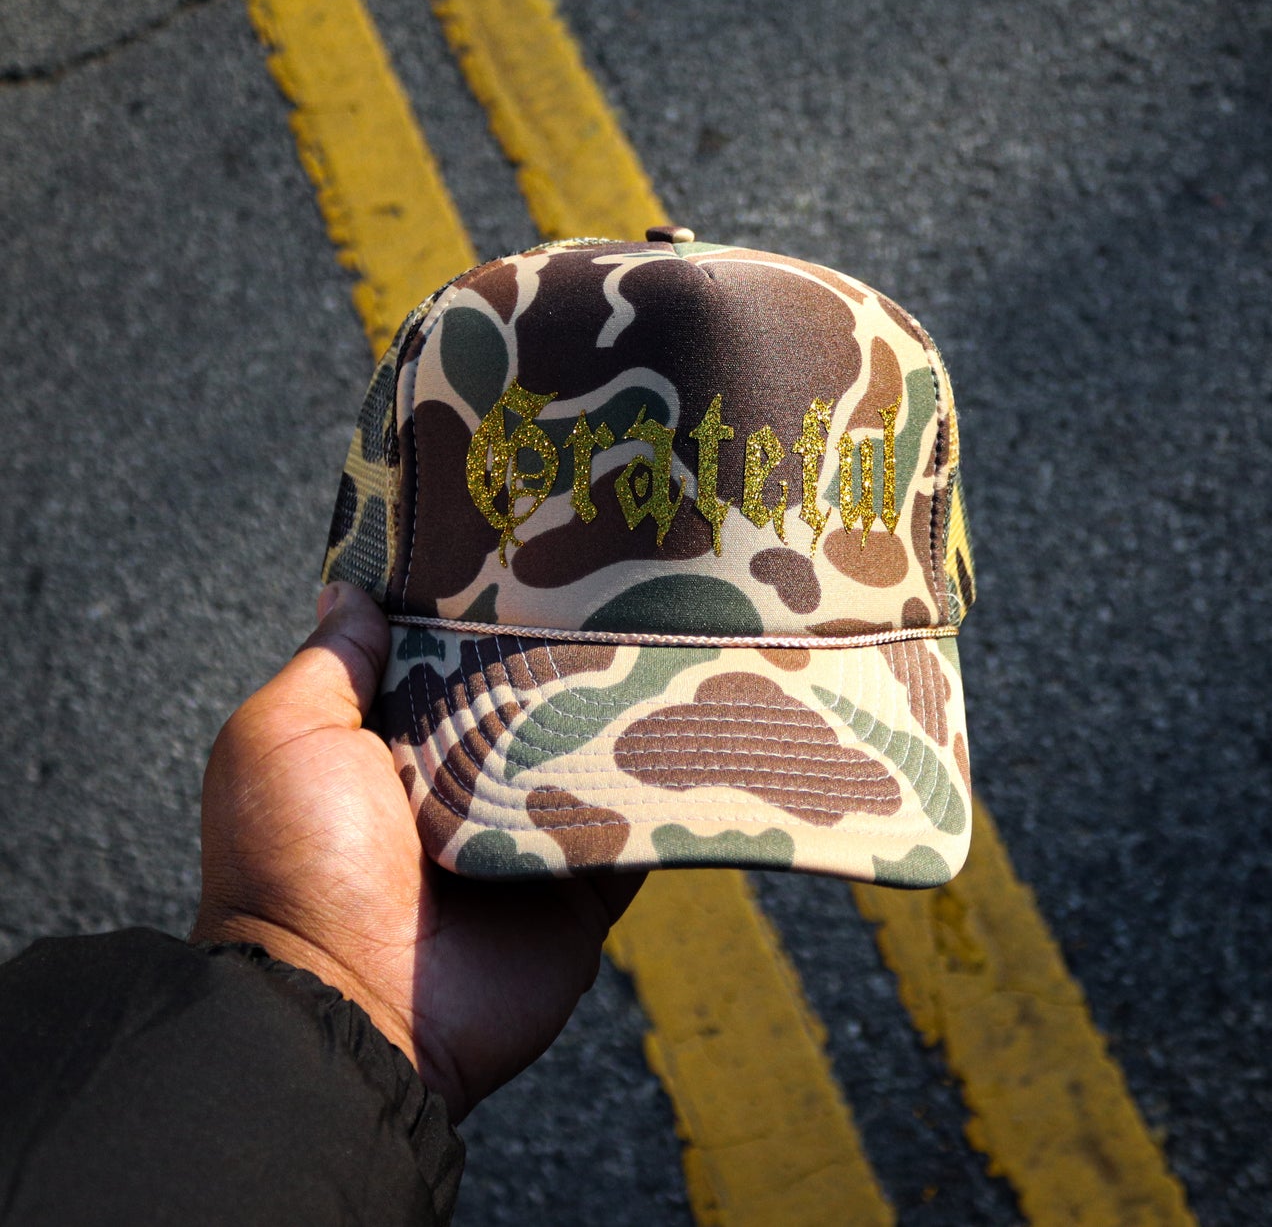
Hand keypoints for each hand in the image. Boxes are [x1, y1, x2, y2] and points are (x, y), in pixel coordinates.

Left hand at [192, 582, 643, 1120]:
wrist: (351, 1008)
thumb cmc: (298, 863)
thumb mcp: (282, 738)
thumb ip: (330, 664)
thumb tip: (350, 588)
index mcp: (396, 745)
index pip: (458, 658)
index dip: (491, 609)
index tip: (539, 549)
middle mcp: (468, 784)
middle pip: (538, 698)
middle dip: (573, 651)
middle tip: (631, 579)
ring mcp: (532, 836)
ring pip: (598, 753)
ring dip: (630, 712)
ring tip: (684, 635)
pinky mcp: (584, 887)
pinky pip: (639, 828)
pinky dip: (669, 790)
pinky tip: (704, 727)